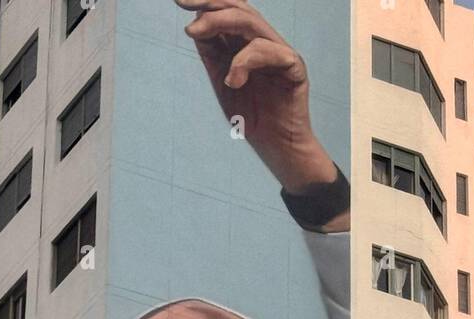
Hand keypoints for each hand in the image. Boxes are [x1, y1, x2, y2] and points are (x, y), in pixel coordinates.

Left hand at [176, 0, 342, 209]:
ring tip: (194, 32)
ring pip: (250, 22)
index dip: (205, 2)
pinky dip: (245, 61)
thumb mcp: (222, 80)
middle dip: (209, 3)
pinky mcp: (293, 66)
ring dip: (218, 21)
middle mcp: (264, 41)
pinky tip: (232, 80)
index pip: (228, 11)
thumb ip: (212, 53)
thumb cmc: (253, 117)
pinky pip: (268, 51)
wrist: (276, 149)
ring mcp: (279, 52)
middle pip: (239, 8)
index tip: (179, 1)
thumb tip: (194, 25)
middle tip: (183, 4)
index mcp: (247, 43)